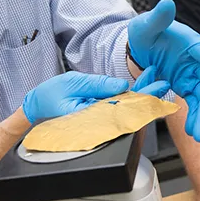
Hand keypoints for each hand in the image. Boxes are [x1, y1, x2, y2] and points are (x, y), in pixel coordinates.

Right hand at [22, 70, 169, 123]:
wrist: (37, 105)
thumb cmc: (51, 96)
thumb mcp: (74, 84)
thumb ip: (99, 85)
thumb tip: (122, 85)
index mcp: (93, 118)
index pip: (125, 111)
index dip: (144, 100)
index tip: (156, 88)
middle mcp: (99, 122)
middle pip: (130, 111)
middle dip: (148, 96)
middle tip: (162, 82)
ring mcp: (101, 119)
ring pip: (127, 109)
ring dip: (142, 94)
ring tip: (153, 78)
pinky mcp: (100, 114)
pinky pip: (119, 107)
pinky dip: (131, 96)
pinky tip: (141, 86)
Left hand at [128, 0, 199, 141]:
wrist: (140, 48)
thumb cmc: (146, 33)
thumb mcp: (146, 25)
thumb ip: (158, 18)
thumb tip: (167, 4)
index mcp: (194, 44)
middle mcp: (199, 62)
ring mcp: (194, 76)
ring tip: (199, 134)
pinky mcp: (187, 87)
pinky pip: (195, 105)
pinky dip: (196, 118)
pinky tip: (193, 131)